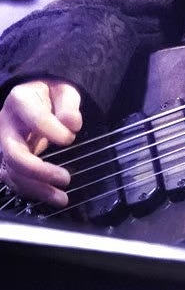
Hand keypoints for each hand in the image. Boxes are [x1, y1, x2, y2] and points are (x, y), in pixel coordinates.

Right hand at [0, 79, 81, 206]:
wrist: (35, 96)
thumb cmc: (51, 94)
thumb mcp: (63, 91)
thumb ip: (68, 106)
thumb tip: (72, 123)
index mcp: (20, 101)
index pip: (35, 119)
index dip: (54, 131)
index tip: (70, 138)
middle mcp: (5, 124)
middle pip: (15, 154)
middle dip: (39, 171)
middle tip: (65, 178)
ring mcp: (3, 144)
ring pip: (12, 172)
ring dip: (37, 189)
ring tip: (62, 198)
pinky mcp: (6, 159)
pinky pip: (13, 180)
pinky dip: (31, 191)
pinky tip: (50, 196)